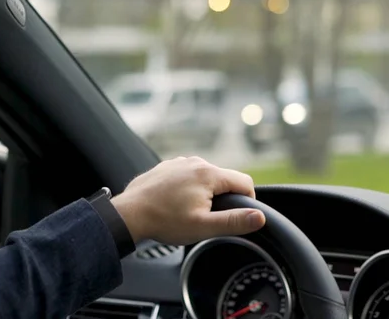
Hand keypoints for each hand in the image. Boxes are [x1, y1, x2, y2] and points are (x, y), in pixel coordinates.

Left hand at [111, 156, 265, 244]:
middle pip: (224, 179)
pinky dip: (189, 188)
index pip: (245, 182)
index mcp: (209, 174)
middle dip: (223, 198)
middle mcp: (196, 162)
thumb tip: (259, 217)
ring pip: (206, 177)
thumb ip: (234, 221)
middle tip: (207, 218)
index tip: (237, 217)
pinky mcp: (168, 166)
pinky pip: (188, 175)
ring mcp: (180, 162)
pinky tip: (176, 203)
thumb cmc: (164, 221)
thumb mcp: (203, 227)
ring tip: (189, 212)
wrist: (129, 214)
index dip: (248, 201)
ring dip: (205, 193)